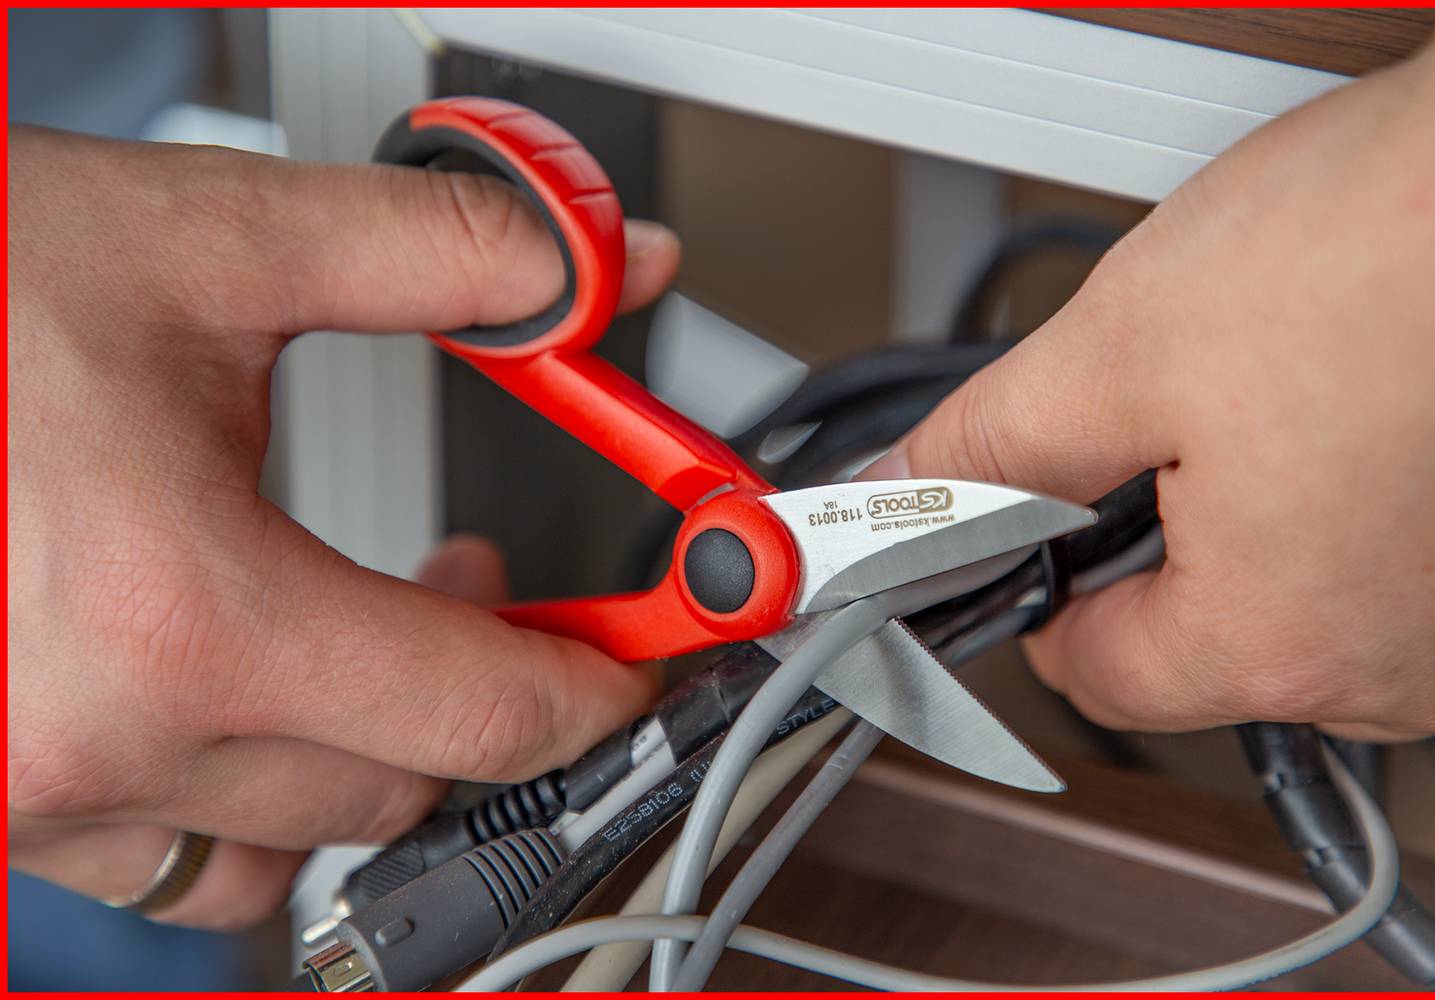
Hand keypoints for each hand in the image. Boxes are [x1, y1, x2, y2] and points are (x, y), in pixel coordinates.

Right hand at [7, 126, 676, 926]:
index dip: (597, 683)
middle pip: (397, 789)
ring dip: (350, 758)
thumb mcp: (204, 239)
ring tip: (350, 638)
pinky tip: (220, 685)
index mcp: (185, 614)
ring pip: (276, 852)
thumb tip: (592, 261)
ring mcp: (23, 792)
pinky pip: (154, 858)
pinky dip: (225, 791)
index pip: (483, 711)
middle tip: (486, 592)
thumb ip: (437, 255)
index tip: (642, 657)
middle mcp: (99, 739)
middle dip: (476, 697)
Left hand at [863, 12, 1434, 737]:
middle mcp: (1407, 672)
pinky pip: (1415, 568)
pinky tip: (1374, 407)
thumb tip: (903, 493)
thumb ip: (994, 447)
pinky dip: (1374, 506)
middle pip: (1211, 643)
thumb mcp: (1128, 346)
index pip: (1098, 679)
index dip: (1037, 601)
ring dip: (1278, 519)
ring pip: (1321, 602)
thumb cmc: (1404, 242)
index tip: (1029, 548)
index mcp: (1279, 641)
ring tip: (1292, 392)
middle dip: (1161, 544)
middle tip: (1171, 423)